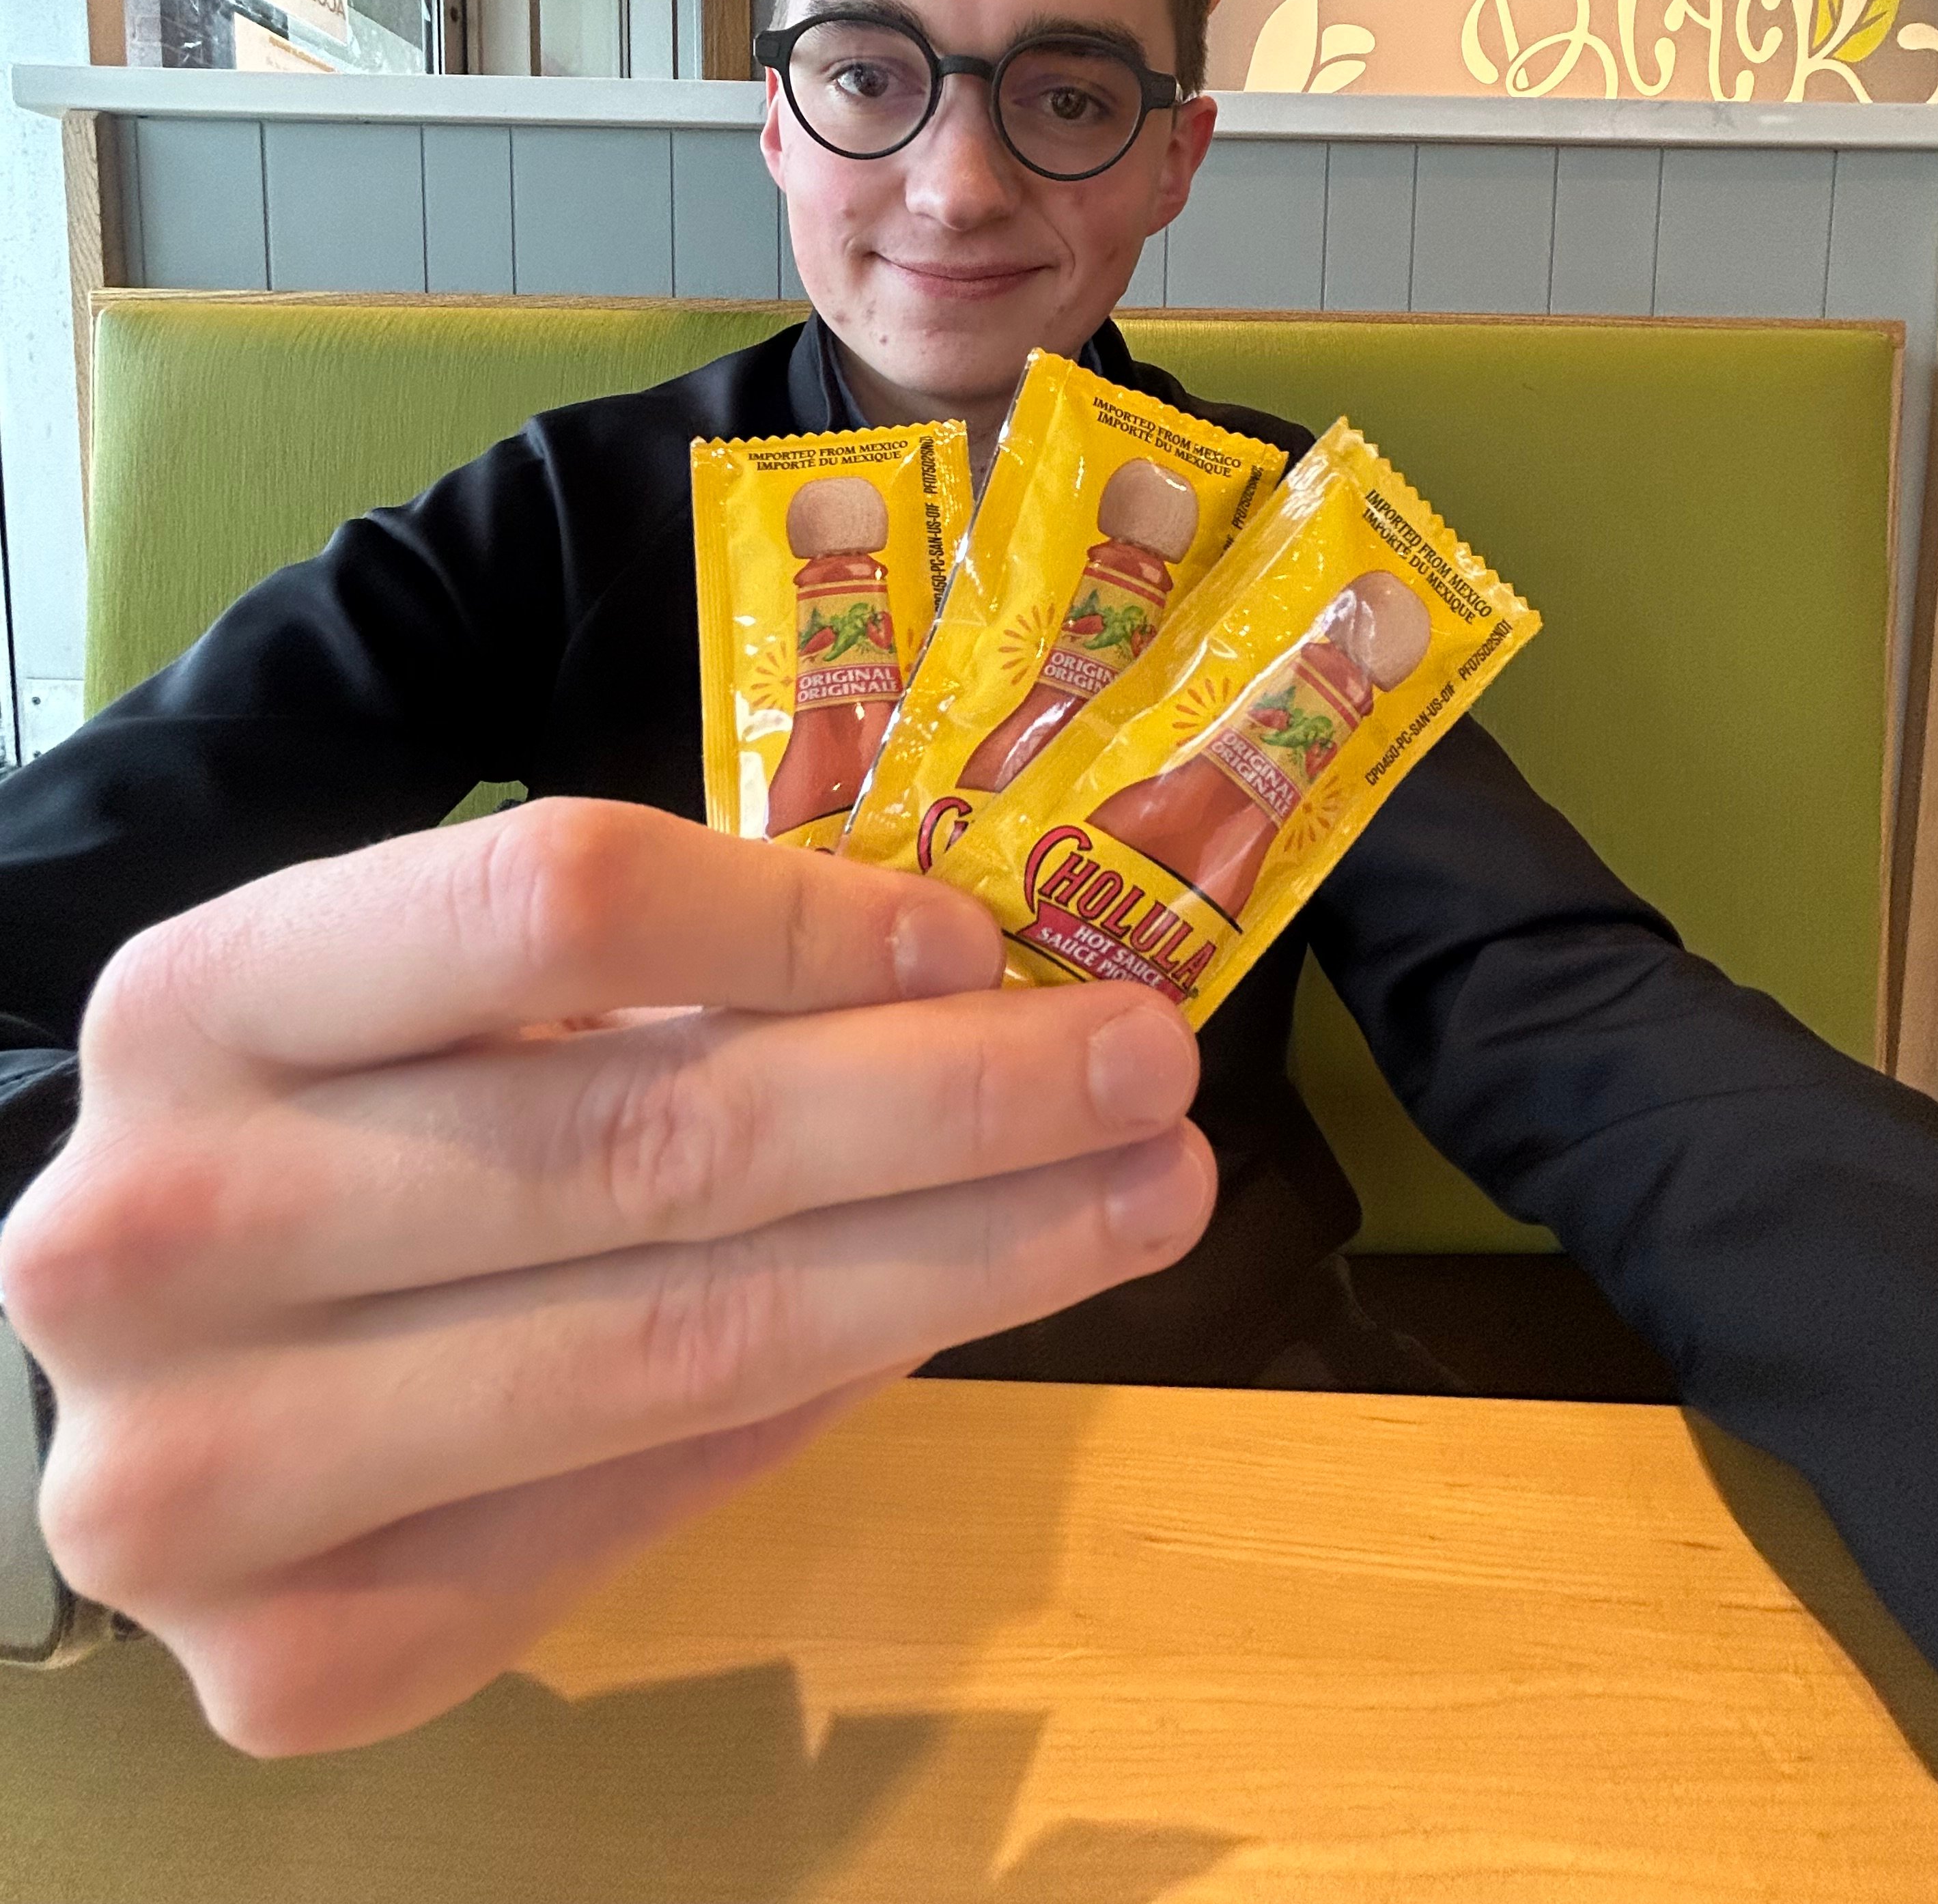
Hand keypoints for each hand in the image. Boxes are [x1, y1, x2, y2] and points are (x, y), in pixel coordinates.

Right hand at [0, 800, 1211, 1753]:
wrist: (154, 1366)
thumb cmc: (338, 1136)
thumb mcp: (441, 1008)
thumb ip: (654, 996)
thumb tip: (973, 996)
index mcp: (196, 1001)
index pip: (548, 908)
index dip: (795, 917)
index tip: (983, 937)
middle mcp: (158, 1238)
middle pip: (646, 1143)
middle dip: (948, 1100)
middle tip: (1148, 1063)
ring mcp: (209, 1478)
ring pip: (678, 1347)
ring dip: (959, 1261)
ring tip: (1143, 1194)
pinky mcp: (301, 1663)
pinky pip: (646, 1506)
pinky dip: (825, 1402)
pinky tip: (944, 1318)